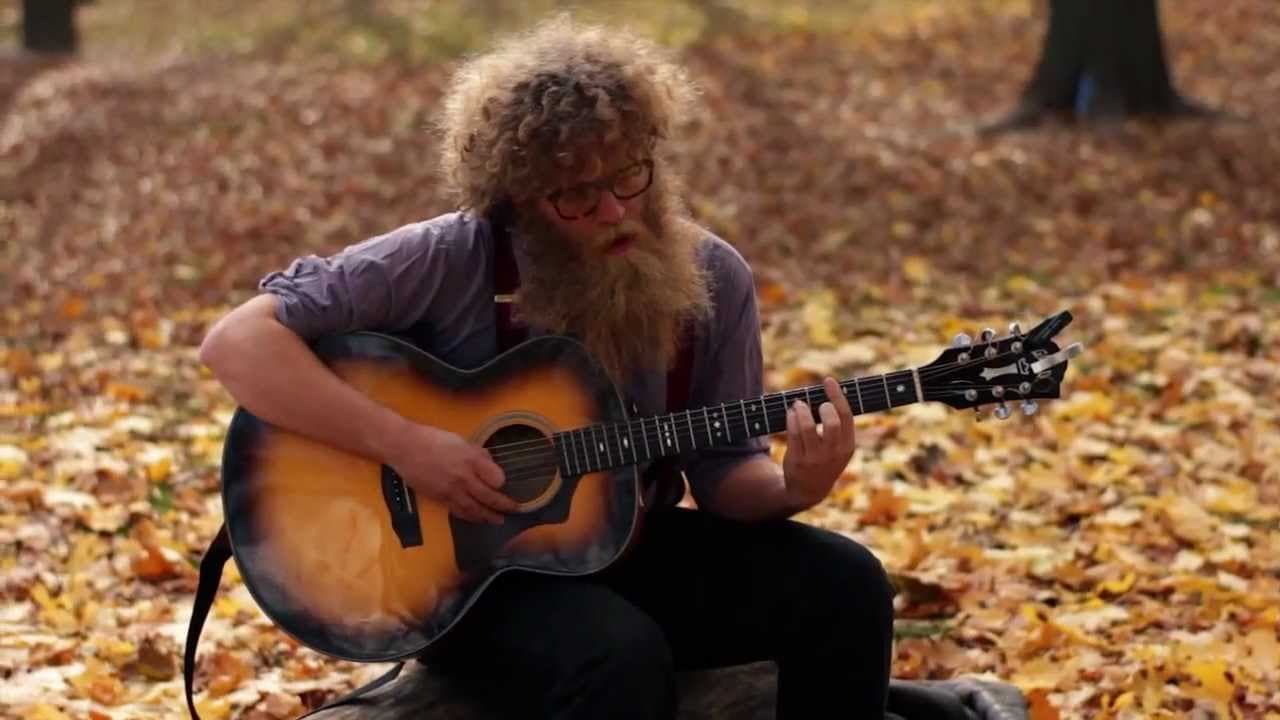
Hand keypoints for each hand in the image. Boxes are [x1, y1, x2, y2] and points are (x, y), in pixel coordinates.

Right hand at [384, 423, 517, 523]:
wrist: (405, 448)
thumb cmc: (433, 439)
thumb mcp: (460, 440)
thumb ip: (478, 452)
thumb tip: (490, 463)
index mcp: (471, 459)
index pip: (496, 477)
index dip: (503, 483)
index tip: (507, 484)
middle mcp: (464, 477)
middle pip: (489, 497)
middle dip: (504, 506)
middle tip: (515, 510)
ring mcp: (451, 490)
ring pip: (474, 509)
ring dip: (488, 517)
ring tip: (498, 520)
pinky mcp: (439, 499)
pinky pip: (458, 511)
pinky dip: (470, 517)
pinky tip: (477, 518)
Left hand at [782, 376, 855, 507]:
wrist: (809, 490)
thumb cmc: (826, 459)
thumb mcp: (840, 447)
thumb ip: (839, 425)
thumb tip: (830, 391)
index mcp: (848, 447)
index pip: (846, 416)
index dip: (837, 395)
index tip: (828, 380)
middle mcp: (833, 453)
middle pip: (831, 422)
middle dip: (823, 407)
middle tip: (817, 403)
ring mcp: (815, 458)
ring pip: (808, 427)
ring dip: (802, 410)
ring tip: (798, 404)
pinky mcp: (797, 460)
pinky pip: (793, 434)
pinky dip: (791, 418)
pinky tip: (791, 413)